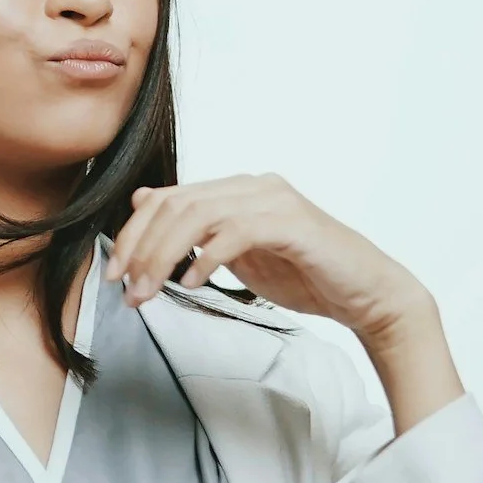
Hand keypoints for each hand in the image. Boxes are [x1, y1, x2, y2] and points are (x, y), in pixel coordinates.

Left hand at [110, 173, 464, 432]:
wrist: (367, 294)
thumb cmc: (307, 276)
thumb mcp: (238, 254)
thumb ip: (198, 231)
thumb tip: (147, 202)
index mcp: (237, 191)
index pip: (168, 199)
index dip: (134, 234)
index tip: (115, 274)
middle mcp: (254, 187)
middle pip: (176, 204)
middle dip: (142, 248)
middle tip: (126, 289)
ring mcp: (275, 202)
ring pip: (199, 215)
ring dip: (165, 256)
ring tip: (150, 291)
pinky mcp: (293, 225)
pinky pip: (236, 232)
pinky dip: (207, 257)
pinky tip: (192, 283)